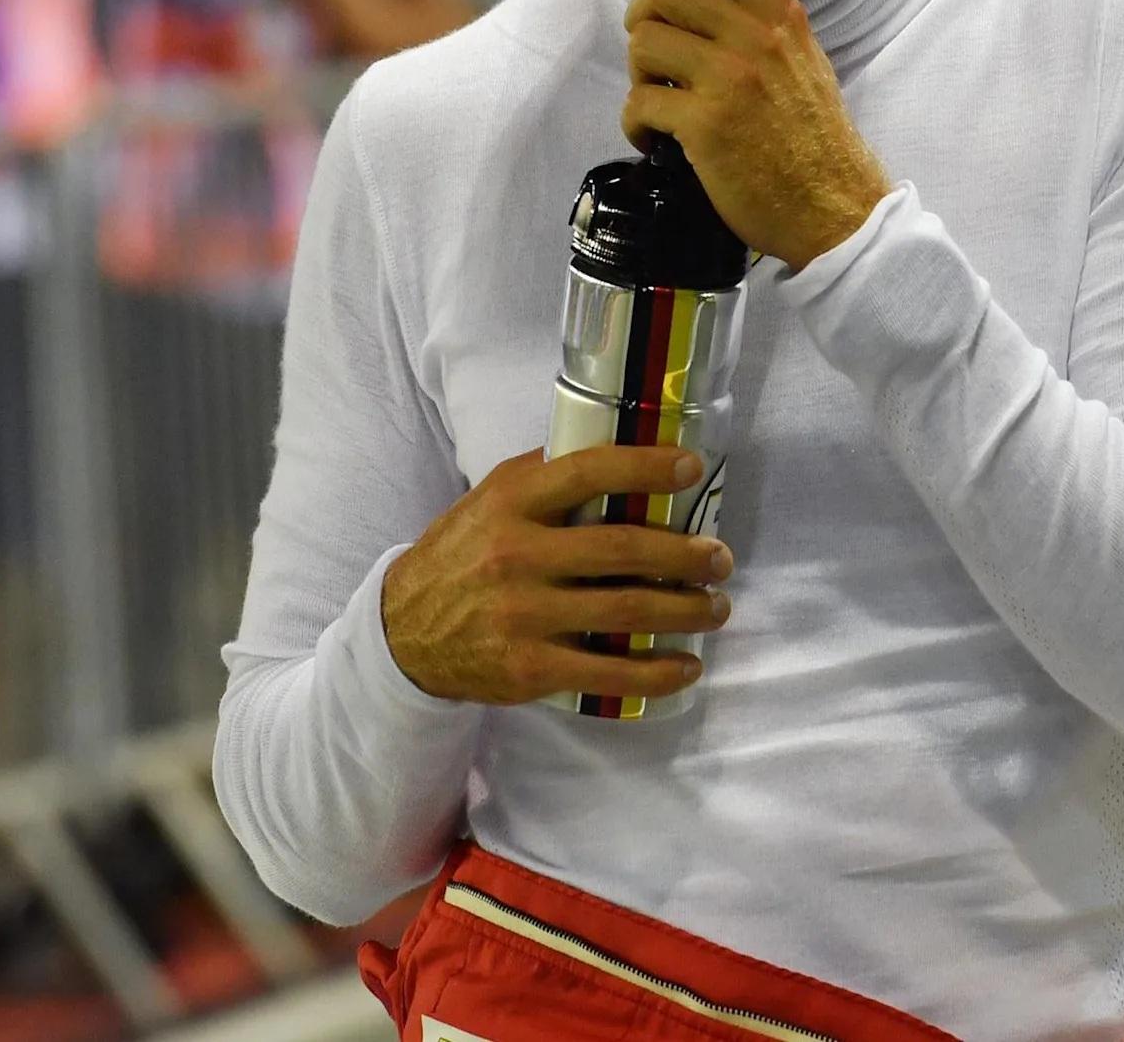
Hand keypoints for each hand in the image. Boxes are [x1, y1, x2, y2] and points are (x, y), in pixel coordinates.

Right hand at [382, 446, 734, 705]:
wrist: (404, 632)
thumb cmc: (463, 555)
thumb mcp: (489, 501)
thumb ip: (544, 479)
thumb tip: (621, 451)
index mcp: (511, 502)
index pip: (588, 471)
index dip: (646, 467)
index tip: (692, 469)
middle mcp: (517, 554)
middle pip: (622, 548)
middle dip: (685, 554)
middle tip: (720, 558)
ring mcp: (524, 614)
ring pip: (626, 610)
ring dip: (686, 609)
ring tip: (716, 606)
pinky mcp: (530, 668)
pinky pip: (609, 671)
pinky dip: (657, 672)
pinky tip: (687, 666)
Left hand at [621, 0, 889, 267]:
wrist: (836, 207)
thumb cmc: (812, 139)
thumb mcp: (800, 58)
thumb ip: (754, 24)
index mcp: (778, 11)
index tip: (662, 16)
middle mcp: (756, 33)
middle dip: (639, 19)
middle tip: (650, 58)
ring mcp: (731, 77)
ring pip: (642, 42)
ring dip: (638, 76)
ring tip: (659, 103)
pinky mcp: (706, 124)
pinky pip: (638, 101)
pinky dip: (636, 125)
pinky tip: (656, 141)